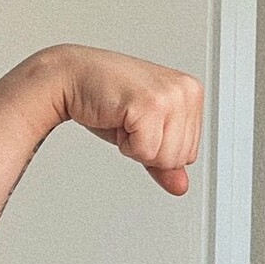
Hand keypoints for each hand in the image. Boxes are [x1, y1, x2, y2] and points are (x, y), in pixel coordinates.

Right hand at [51, 44, 201, 195]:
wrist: (73, 77)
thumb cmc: (107, 99)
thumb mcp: (145, 132)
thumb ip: (165, 161)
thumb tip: (180, 186)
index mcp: (191, 92)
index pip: (190, 153)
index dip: (160, 150)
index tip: (142, 125)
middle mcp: (185, 91)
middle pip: (180, 158)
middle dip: (149, 150)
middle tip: (131, 122)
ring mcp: (169, 96)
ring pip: (165, 158)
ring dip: (137, 147)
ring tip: (125, 119)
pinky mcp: (149, 104)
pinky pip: (146, 152)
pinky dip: (126, 145)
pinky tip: (119, 119)